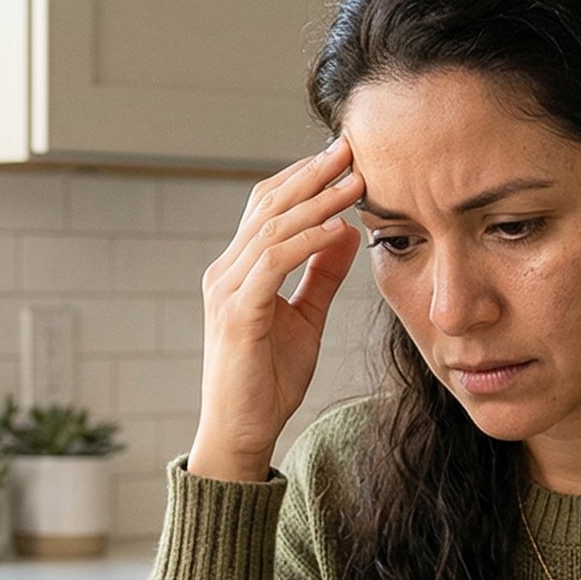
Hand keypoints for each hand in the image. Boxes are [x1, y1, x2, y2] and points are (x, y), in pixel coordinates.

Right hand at [186, 137, 364, 481]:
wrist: (242, 432)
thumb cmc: (268, 380)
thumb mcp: (305, 318)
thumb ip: (320, 275)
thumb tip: (346, 232)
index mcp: (238, 270)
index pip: (267, 205)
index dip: (304, 178)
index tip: (344, 157)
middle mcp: (225, 271)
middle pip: (267, 204)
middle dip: (312, 174)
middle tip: (350, 147)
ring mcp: (227, 290)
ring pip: (273, 227)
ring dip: (317, 201)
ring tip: (355, 181)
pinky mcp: (237, 313)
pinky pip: (273, 262)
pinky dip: (306, 241)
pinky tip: (337, 227)